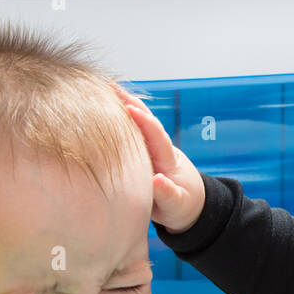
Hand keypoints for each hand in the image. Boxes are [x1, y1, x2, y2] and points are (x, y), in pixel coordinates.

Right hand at [114, 83, 205, 233]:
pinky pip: (131, 131)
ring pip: (139, 123)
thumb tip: (157, 182)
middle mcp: (160, 149)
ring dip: (124, 105)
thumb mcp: (176, 206)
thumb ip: (167, 195)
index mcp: (168, 160)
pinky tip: (104, 107)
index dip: (143, 122)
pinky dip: (120, 117)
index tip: (128, 108)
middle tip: (109, 87)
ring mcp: (152, 149)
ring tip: (104, 88)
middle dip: (131, 102)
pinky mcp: (144, 151)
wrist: (188, 205)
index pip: (156, 137)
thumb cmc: (181, 207)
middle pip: (147, 120)